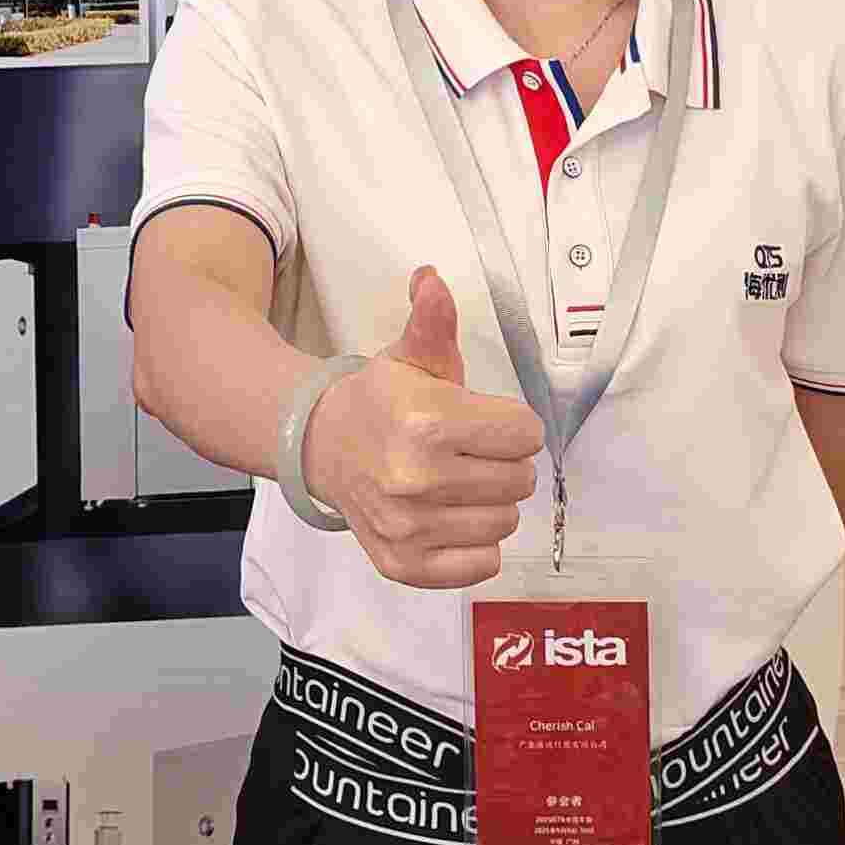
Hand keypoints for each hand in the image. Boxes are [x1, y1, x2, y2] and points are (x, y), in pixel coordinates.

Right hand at [300, 267, 546, 589]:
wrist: (319, 445)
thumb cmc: (379, 401)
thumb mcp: (410, 357)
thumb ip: (432, 321)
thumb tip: (432, 280)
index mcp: (425, 422)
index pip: (525, 435)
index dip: (510, 424)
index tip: (483, 420)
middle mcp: (416, 479)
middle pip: (520, 480)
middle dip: (502, 462)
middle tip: (469, 451)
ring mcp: (408, 526)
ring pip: (505, 522)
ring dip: (489, 502)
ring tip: (457, 482)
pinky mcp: (404, 562)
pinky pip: (481, 564)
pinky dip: (474, 545)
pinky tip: (450, 516)